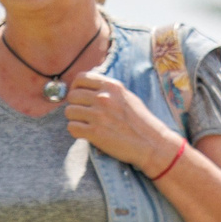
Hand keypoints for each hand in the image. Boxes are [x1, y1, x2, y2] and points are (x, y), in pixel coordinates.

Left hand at [61, 72, 180, 174]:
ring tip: (86, 125)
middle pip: (72, 95)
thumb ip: (108, 91)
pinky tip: (87, 134)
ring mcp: (98, 115)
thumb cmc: (140, 121)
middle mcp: (104, 97)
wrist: (151, 143)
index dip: (76, 88)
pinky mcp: (95, 132)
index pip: (81, 78)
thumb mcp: (126, 97)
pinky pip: (72, 128)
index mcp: (112, 86)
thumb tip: (88, 88)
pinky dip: (76, 132)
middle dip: (75, 105)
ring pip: (69, 112)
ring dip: (75, 119)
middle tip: (83, 114)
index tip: (80, 97)